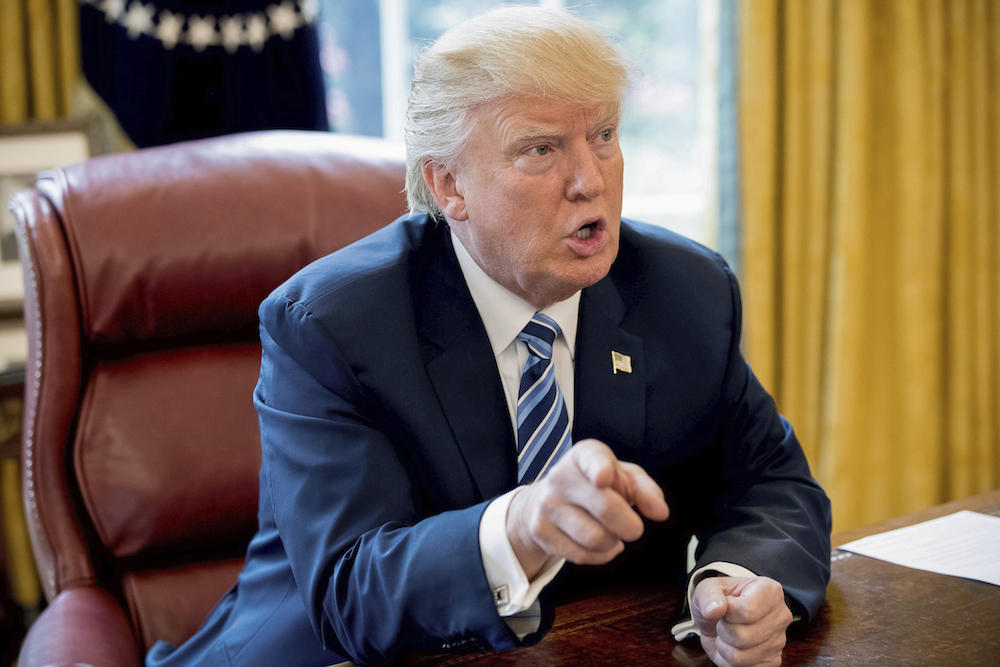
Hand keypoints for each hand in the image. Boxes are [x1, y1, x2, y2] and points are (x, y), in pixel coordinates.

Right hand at [506, 438, 668, 578]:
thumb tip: (661, 513)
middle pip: (605, 508)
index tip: (604, 479)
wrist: (545, 502)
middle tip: (635, 529)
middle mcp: (561, 476)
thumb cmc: (595, 487)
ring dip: (614, 543)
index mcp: (584, 456)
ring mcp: (547, 504)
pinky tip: (600, 545)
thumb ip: (645, 490)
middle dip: (630, 526)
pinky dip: (600, 555)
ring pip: (596, 538)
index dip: (601, 470)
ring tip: (613, 535)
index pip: (593, 460)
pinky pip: (582, 555)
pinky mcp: (541, 531)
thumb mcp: (622, 479)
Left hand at [691, 576, 792, 666]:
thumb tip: (713, 610)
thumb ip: (709, 595)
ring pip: (740, 656)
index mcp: (769, 591)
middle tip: (723, 622)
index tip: (723, 608)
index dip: (727, 614)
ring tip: (727, 633)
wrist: (723, 616)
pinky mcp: (772, 660)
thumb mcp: (708, 588)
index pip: (748, 611)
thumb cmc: (719, 599)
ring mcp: (778, 641)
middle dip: (723, 631)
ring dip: (724, 646)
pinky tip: (733, 645)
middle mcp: (780, 616)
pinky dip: (729, 660)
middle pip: (742, 637)